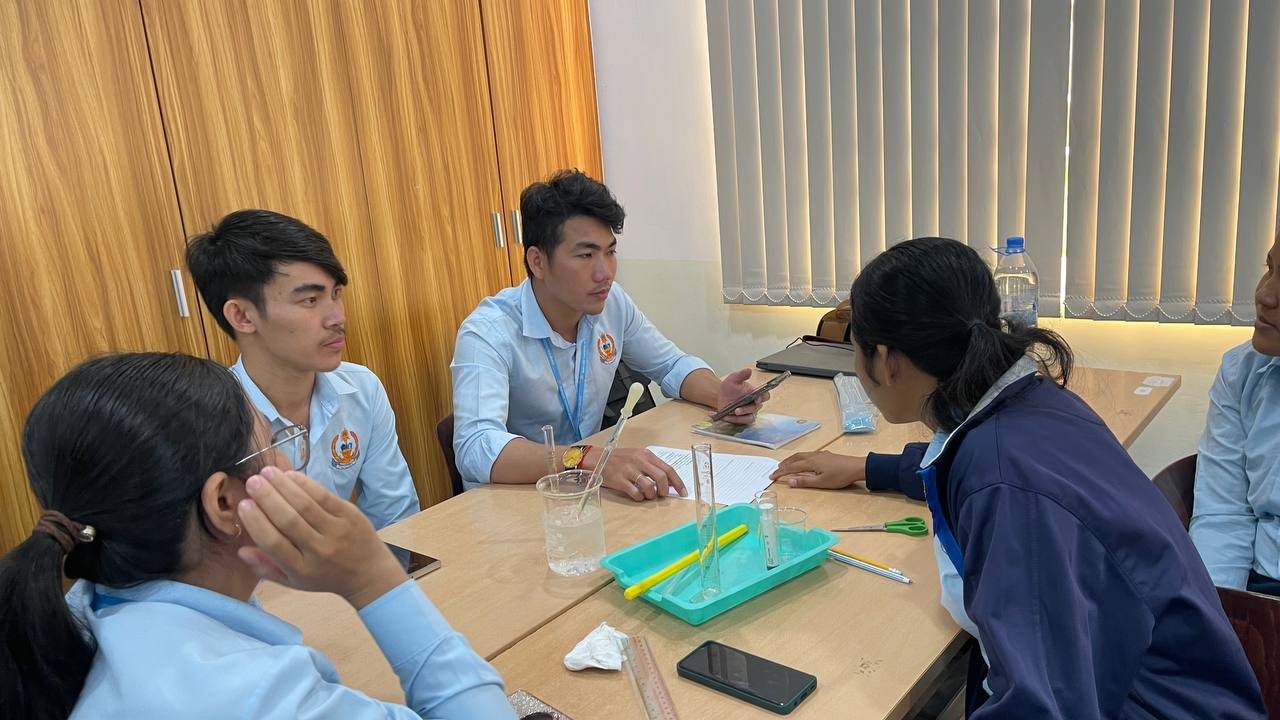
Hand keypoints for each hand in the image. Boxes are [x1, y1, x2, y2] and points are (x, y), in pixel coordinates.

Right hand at [236, 466, 405, 608]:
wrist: (369, 573)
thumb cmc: (324, 576)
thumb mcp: (293, 581)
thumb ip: (266, 567)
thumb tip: (240, 550)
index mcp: (301, 568)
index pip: (274, 544)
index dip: (256, 523)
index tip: (243, 504)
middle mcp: (318, 550)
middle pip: (289, 520)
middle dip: (267, 498)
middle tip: (252, 481)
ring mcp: (336, 530)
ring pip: (306, 505)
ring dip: (284, 486)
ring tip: (266, 472)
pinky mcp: (350, 514)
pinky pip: (324, 496)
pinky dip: (306, 484)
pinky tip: (290, 474)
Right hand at [588, 446, 686, 500]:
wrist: (596, 458)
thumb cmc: (619, 458)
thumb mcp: (637, 456)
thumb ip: (652, 467)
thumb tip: (668, 482)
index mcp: (646, 455)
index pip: (668, 469)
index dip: (678, 482)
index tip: (683, 492)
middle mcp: (639, 461)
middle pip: (661, 477)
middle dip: (665, 490)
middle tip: (662, 496)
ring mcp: (629, 470)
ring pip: (649, 487)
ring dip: (652, 495)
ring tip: (648, 496)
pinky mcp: (619, 480)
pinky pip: (635, 493)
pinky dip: (639, 498)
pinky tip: (637, 496)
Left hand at [715, 368, 768, 425]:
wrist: (721, 397)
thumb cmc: (730, 388)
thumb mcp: (733, 379)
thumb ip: (741, 375)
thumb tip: (748, 370)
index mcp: (755, 393)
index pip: (765, 395)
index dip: (763, 397)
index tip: (757, 399)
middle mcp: (754, 403)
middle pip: (756, 408)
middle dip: (747, 409)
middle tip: (737, 409)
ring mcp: (749, 412)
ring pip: (749, 417)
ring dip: (740, 417)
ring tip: (730, 413)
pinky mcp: (742, 419)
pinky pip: (741, 422)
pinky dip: (732, 420)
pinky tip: (724, 416)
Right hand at [769, 451, 865, 489]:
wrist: (856, 467)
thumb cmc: (839, 476)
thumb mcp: (822, 482)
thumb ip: (805, 482)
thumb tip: (789, 482)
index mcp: (811, 463)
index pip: (792, 467)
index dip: (781, 472)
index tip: (772, 477)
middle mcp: (813, 456)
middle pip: (795, 458)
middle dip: (785, 464)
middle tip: (777, 469)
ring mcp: (820, 454)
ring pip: (802, 455)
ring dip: (792, 459)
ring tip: (787, 464)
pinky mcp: (826, 455)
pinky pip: (808, 454)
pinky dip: (801, 458)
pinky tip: (805, 460)